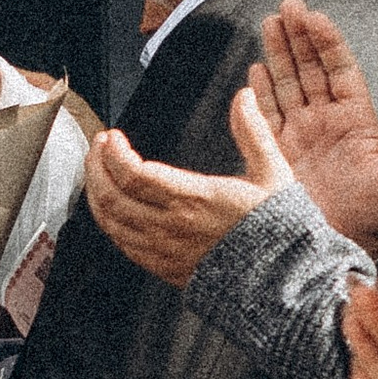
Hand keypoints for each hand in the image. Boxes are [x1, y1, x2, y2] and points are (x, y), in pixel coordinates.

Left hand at [83, 86, 289, 285]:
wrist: (282, 281)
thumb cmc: (279, 230)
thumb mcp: (273, 174)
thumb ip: (253, 132)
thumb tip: (244, 97)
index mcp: (195, 200)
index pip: (134, 175)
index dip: (114, 154)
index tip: (111, 137)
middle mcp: (172, 227)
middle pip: (112, 196)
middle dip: (95, 167)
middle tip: (98, 147)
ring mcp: (163, 251)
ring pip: (110, 221)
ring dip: (95, 192)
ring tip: (96, 171)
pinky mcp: (162, 268)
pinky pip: (121, 243)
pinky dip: (108, 220)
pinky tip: (110, 205)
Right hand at [250, 0, 377, 251]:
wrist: (346, 244)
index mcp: (356, 117)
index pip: (339, 68)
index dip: (326, 41)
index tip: (314, 16)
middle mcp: (326, 120)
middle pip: (309, 69)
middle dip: (298, 36)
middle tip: (287, 6)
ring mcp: (300, 135)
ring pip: (286, 84)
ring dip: (278, 53)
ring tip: (269, 23)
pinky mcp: (277, 153)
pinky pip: (265, 116)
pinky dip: (259, 93)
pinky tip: (255, 69)